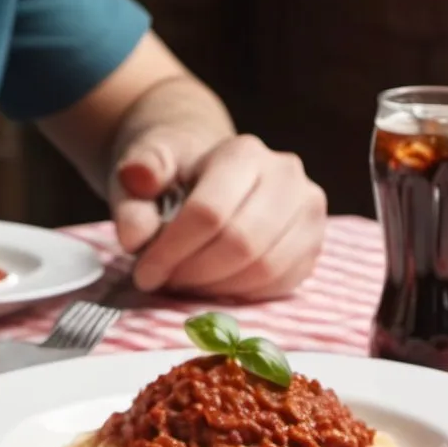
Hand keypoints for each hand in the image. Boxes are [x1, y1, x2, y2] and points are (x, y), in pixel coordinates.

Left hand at [110, 130, 326, 299]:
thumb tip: (133, 236)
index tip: (144, 273)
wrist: (216, 173)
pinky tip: (217, 284)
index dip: (172, 251)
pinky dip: (243, 294)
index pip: (208, 212)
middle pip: (241, 244)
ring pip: (265, 268)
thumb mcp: (146, 170)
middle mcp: (286, 175)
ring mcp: (308, 211)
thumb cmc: (177, 175)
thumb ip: (134, 191)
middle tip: (167, 281)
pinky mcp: (313, 244)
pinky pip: (280, 284)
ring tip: (190, 281)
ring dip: (218, 287)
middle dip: (196, 273)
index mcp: (243, 152)